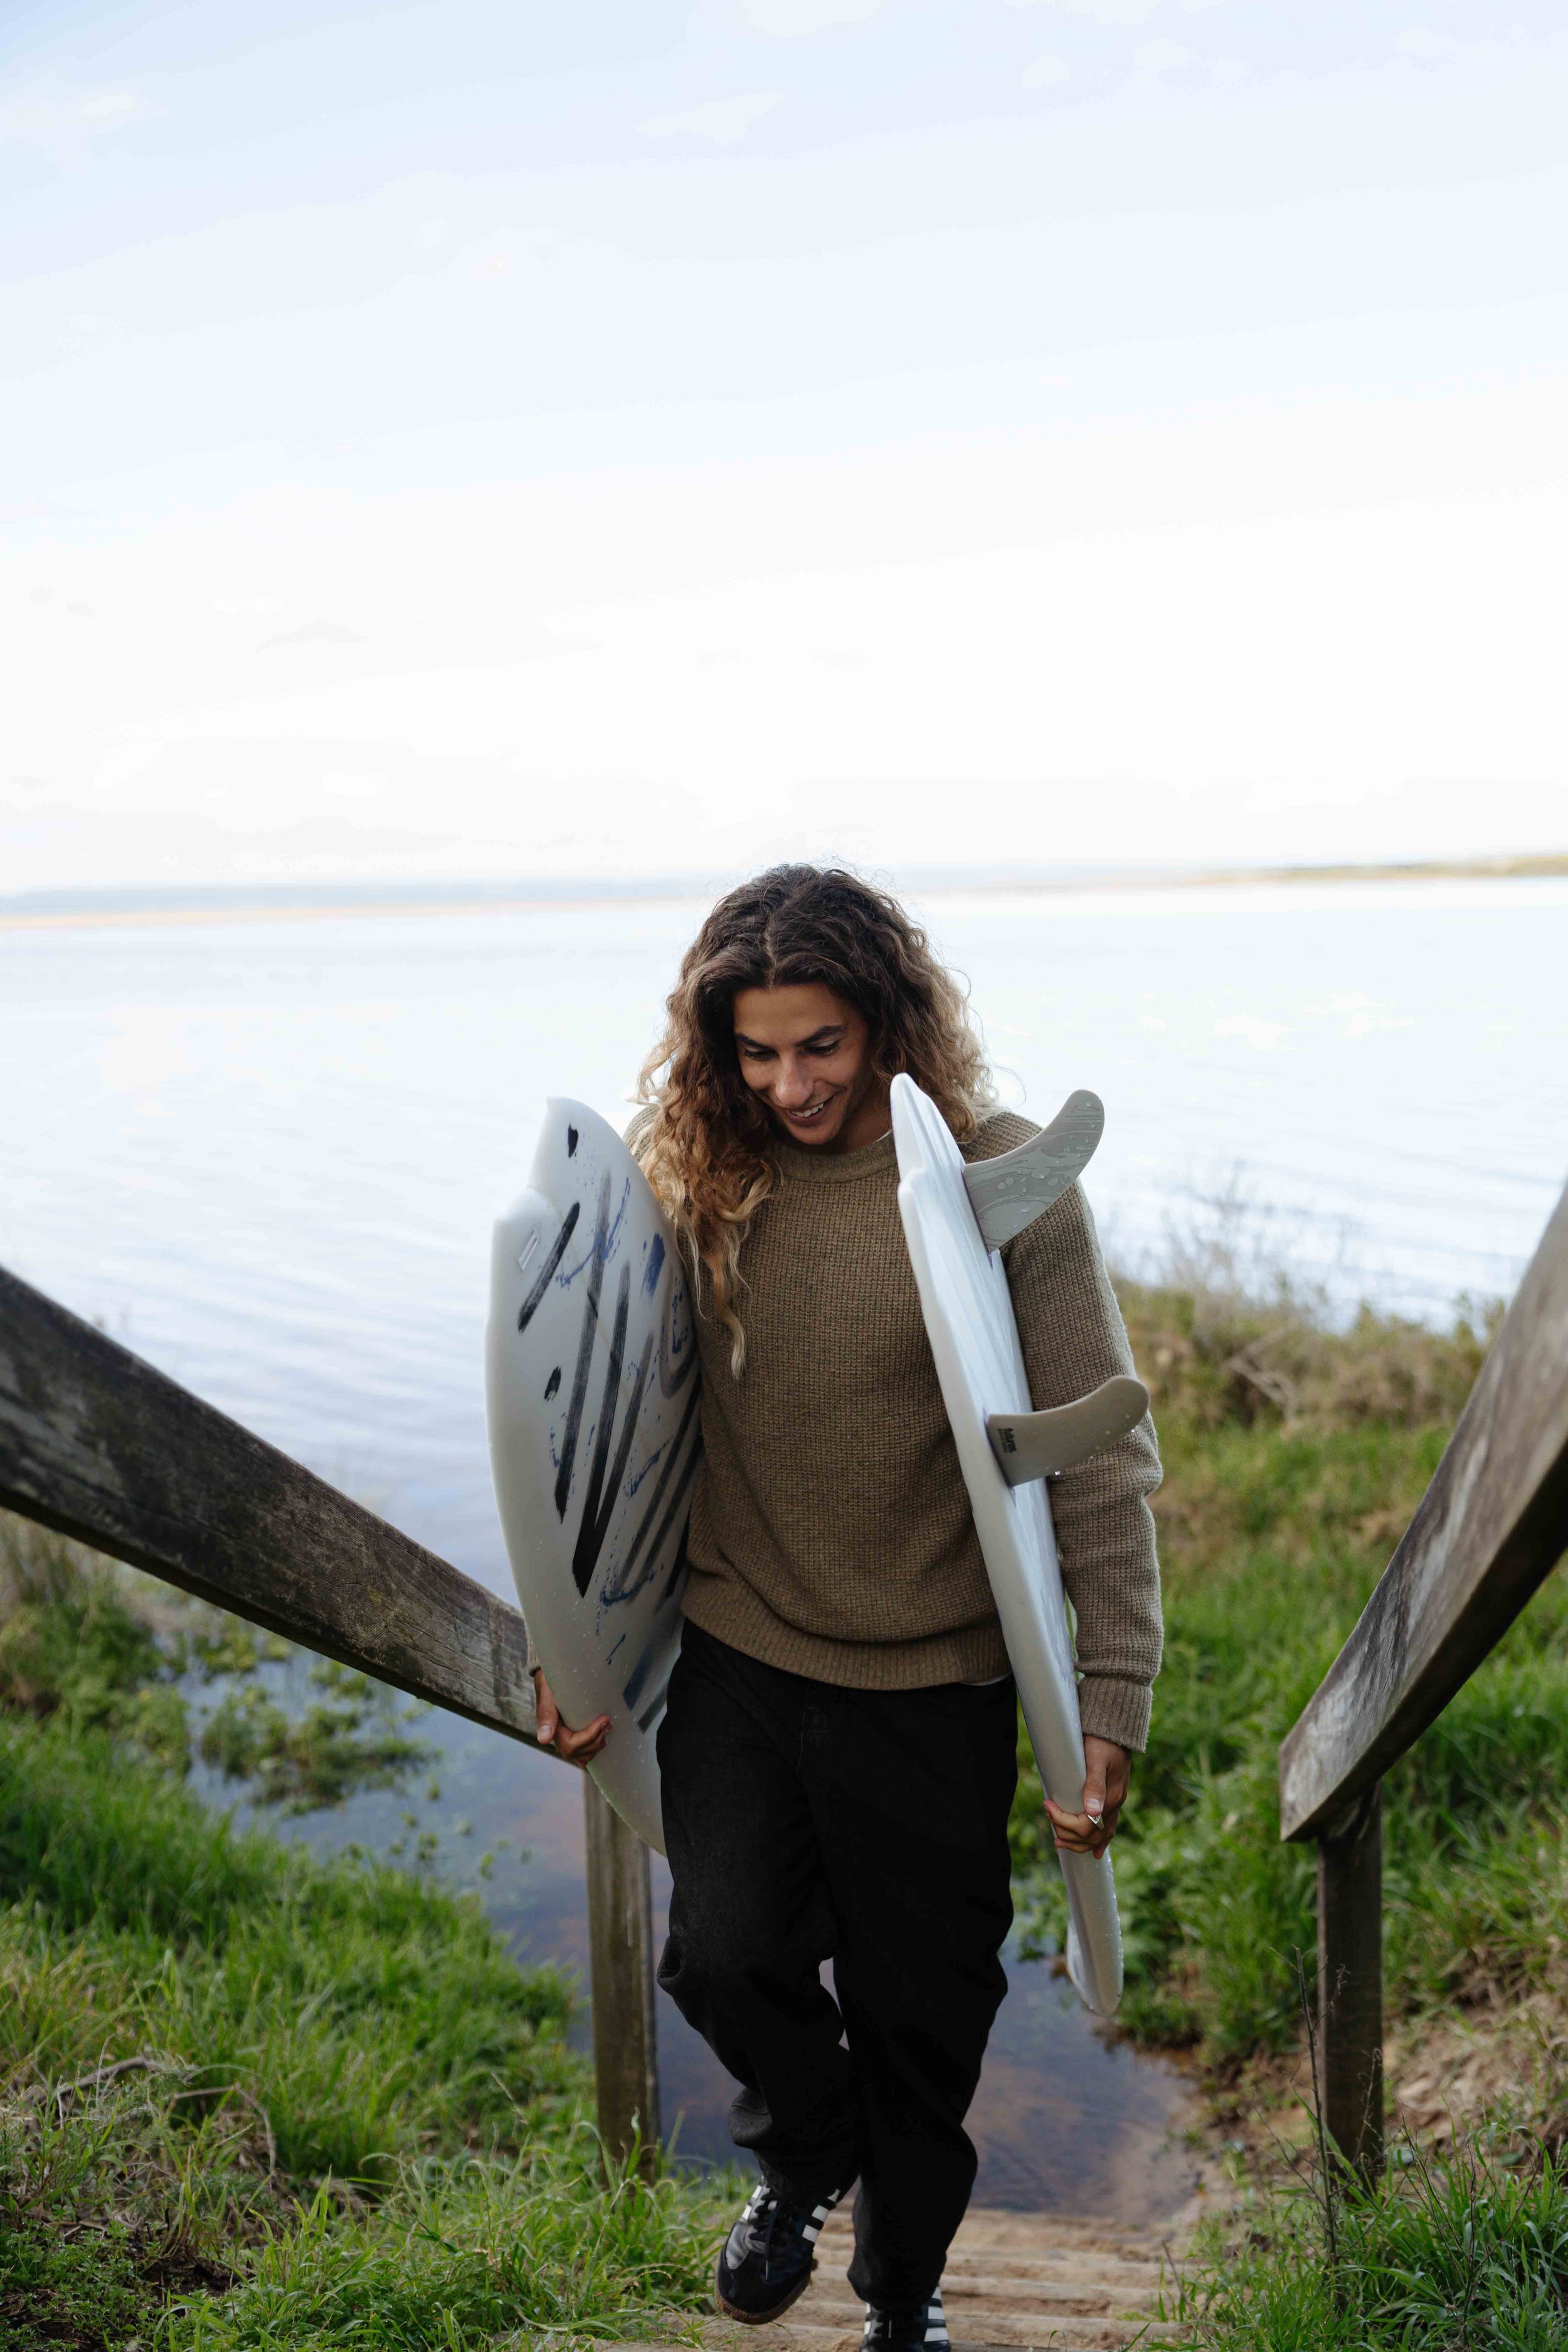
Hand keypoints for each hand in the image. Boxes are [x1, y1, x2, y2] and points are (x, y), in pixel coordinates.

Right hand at [532, 1669, 610, 1767]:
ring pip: (580, 1755)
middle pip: (576, 1752)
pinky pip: (580, 1751)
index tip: (603, 1719)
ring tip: (606, 1729)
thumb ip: (546, 1712)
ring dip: (595, 1745)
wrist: (550, 1675)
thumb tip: (544, 1740)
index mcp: (550, 1727)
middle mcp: (556, 1736)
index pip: (570, 1745)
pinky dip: (591, 1749)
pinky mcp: (571, 1733)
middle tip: (608, 1724)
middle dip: (594, 1741)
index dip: (589, 1735)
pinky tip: (600, 1740)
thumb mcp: (547, 1691)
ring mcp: (563, 1736)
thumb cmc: (549, 1681)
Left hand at [1044, 1735, 1129, 1861]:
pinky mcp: (1113, 1800)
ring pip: (1100, 1837)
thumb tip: (1092, 1812)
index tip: (1046, 1805)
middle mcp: (1114, 1806)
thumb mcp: (1097, 1759)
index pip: (1084, 1826)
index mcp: (1109, 1799)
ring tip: (1060, 1841)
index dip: (1062, 1820)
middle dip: (1066, 1832)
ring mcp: (1115, 1804)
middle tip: (1048, 1817)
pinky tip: (1096, 1852)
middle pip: (1090, 1836)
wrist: (1118, 1730)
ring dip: (1079, 1843)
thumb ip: (1095, 1784)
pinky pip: (1109, 1829)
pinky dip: (1101, 1842)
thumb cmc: (1103, 1742)